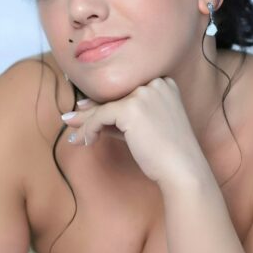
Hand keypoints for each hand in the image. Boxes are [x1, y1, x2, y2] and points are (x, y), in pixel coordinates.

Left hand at [60, 77, 205, 183]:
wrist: (182, 169)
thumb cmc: (166, 153)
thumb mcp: (143, 129)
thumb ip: (119, 119)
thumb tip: (87, 113)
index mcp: (164, 84)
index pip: (126, 92)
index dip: (104, 102)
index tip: (85, 109)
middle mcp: (155, 83)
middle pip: (114, 98)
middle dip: (90, 111)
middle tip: (70, 119)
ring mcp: (144, 93)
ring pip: (105, 107)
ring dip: (85, 122)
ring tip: (72, 134)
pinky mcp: (131, 108)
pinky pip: (100, 117)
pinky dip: (89, 129)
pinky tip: (86, 142)